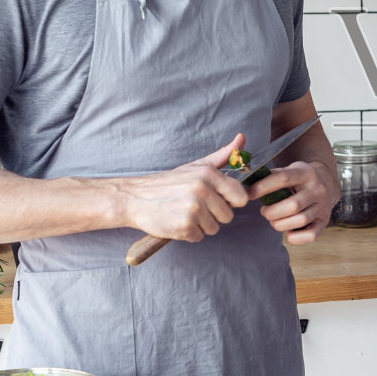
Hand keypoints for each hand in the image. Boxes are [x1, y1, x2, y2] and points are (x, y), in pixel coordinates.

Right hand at [115, 135, 248, 240]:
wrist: (134, 198)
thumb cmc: (168, 183)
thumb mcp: (196, 166)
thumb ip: (222, 156)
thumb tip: (242, 138)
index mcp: (208, 174)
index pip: (241, 197)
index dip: (230, 201)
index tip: (217, 199)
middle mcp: (202, 190)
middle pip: (228, 216)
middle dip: (213, 215)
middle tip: (194, 206)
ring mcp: (193, 209)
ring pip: (214, 228)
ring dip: (201, 225)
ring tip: (183, 212)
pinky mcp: (184, 226)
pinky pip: (199, 237)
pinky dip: (189, 234)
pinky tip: (176, 221)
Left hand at [250, 160, 337, 244]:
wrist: (326, 184)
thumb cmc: (299, 180)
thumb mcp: (289, 171)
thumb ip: (271, 176)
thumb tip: (247, 183)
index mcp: (306, 173)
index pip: (283, 178)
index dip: (263, 187)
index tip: (249, 194)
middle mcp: (317, 190)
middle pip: (293, 205)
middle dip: (272, 212)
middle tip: (264, 212)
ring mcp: (323, 207)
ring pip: (300, 220)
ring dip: (280, 224)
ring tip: (274, 221)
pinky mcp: (324, 222)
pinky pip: (310, 235)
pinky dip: (295, 238)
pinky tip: (288, 232)